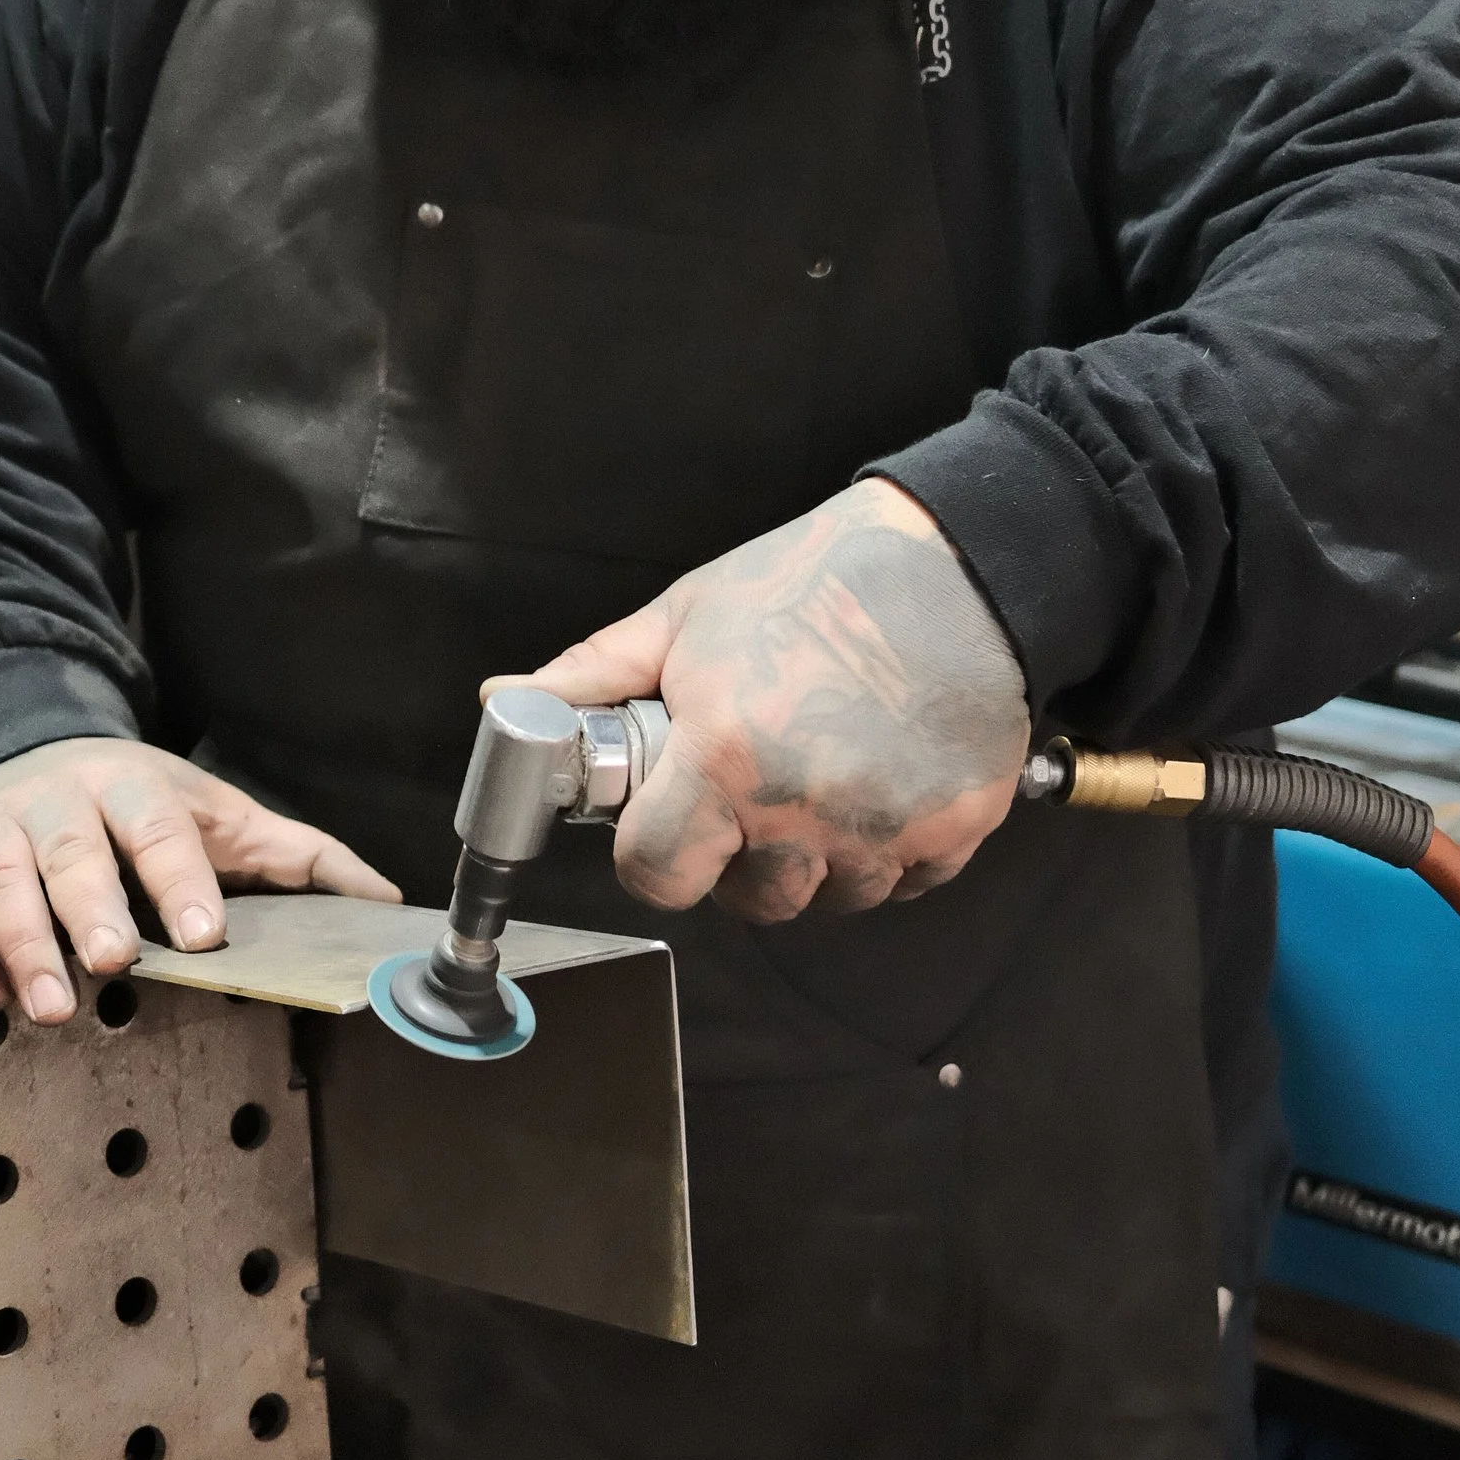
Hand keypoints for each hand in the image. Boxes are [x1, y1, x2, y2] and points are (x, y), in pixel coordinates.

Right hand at [0, 738, 399, 1024]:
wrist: (30, 742)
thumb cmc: (141, 801)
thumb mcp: (222, 813)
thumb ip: (299, 857)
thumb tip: (384, 901)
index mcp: (134, 784)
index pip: (159, 827)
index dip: (181, 878)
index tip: (202, 933)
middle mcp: (60, 799)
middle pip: (72, 850)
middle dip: (91, 907)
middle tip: (114, 963)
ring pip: (1, 880)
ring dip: (22, 943)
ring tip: (49, 1007)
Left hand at [513, 479, 1028, 922]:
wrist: (958, 558)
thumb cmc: (811, 580)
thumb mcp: (686, 617)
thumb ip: (593, 676)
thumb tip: (502, 704)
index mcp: (725, 759)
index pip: (658, 878)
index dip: (652, 855)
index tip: (665, 820)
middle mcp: (806, 811)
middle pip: (748, 901)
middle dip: (737, 856)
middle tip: (750, 784)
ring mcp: (888, 830)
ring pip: (828, 900)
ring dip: (814, 858)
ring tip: (818, 774)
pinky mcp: (956, 832)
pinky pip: (902, 884)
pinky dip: (886, 851)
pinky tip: (879, 780)